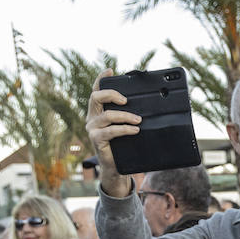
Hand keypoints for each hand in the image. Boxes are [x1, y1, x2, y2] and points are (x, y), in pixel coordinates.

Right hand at [85, 70, 138, 197]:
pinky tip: (135, 130)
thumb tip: (147, 109)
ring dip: (125, 115)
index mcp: (97, 111)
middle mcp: (92, 118)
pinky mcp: (96, 139)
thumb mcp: (125, 127)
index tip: (110, 71)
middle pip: (96, 97)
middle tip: (127, 100)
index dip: (101, 79)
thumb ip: (129, 116)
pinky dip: (124, 129)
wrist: (116, 167)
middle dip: (112, 94)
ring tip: (138, 120)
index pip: (96, 91)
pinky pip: (111, 131)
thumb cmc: (122, 145)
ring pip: (107, 115)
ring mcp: (92, 129)